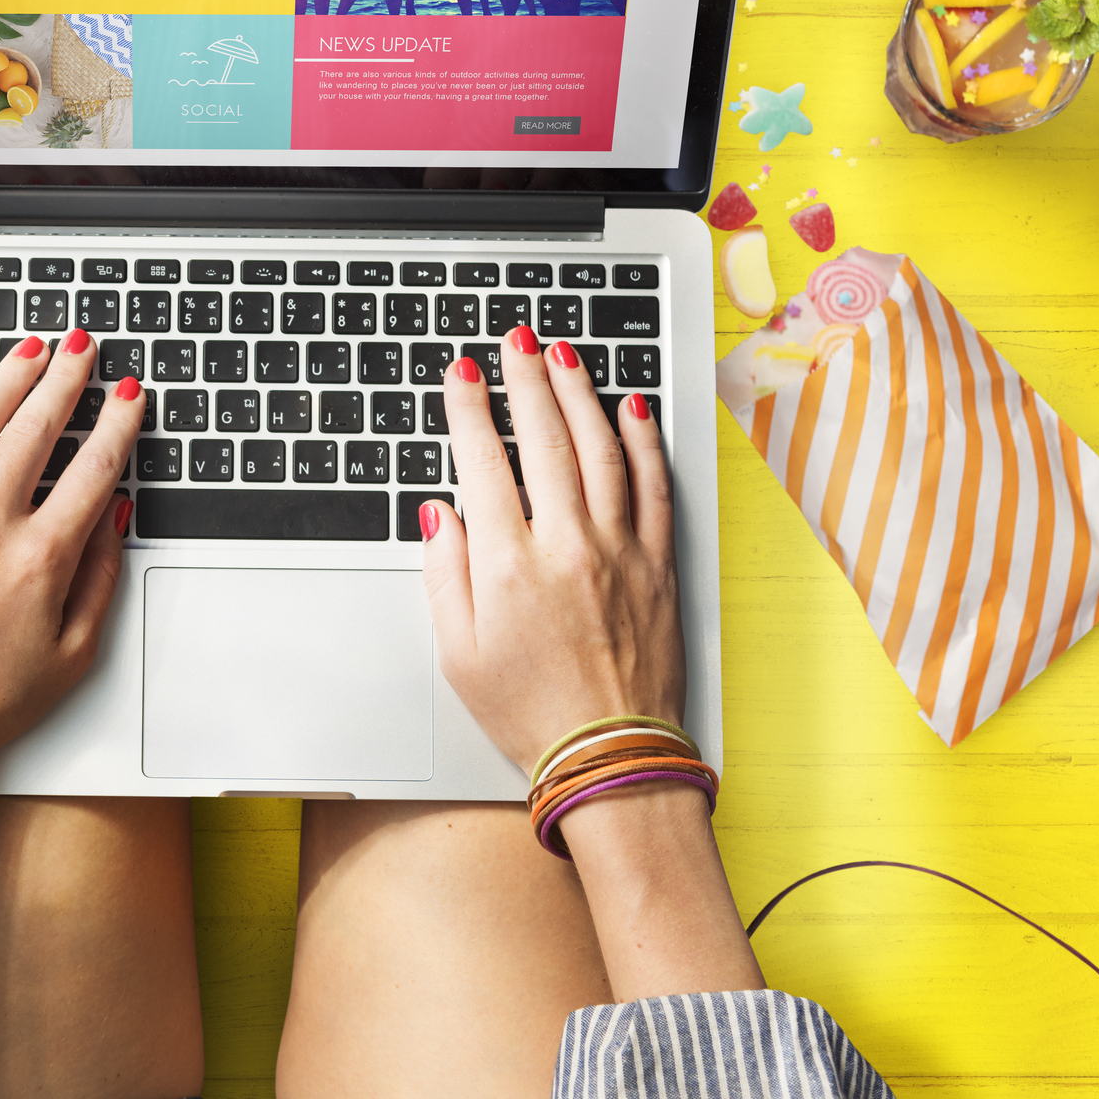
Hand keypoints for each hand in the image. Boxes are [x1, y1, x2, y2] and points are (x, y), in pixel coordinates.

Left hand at [0, 331, 143, 781]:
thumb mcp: (75, 651)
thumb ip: (101, 576)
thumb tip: (115, 515)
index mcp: (40, 560)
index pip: (92, 468)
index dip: (117, 423)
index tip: (128, 395)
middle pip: (35, 429)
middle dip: (65, 378)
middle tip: (81, 348)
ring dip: (9, 379)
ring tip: (30, 349)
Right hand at [420, 327, 682, 775]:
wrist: (610, 758)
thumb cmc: (529, 713)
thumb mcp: (458, 652)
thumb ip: (445, 574)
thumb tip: (441, 513)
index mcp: (509, 566)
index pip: (483, 462)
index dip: (468, 408)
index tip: (461, 373)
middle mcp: (566, 546)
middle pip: (546, 439)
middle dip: (527, 379)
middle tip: (517, 340)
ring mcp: (619, 550)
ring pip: (601, 449)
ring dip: (581, 394)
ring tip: (565, 356)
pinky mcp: (657, 565)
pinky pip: (653, 487)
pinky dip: (643, 441)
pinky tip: (631, 409)